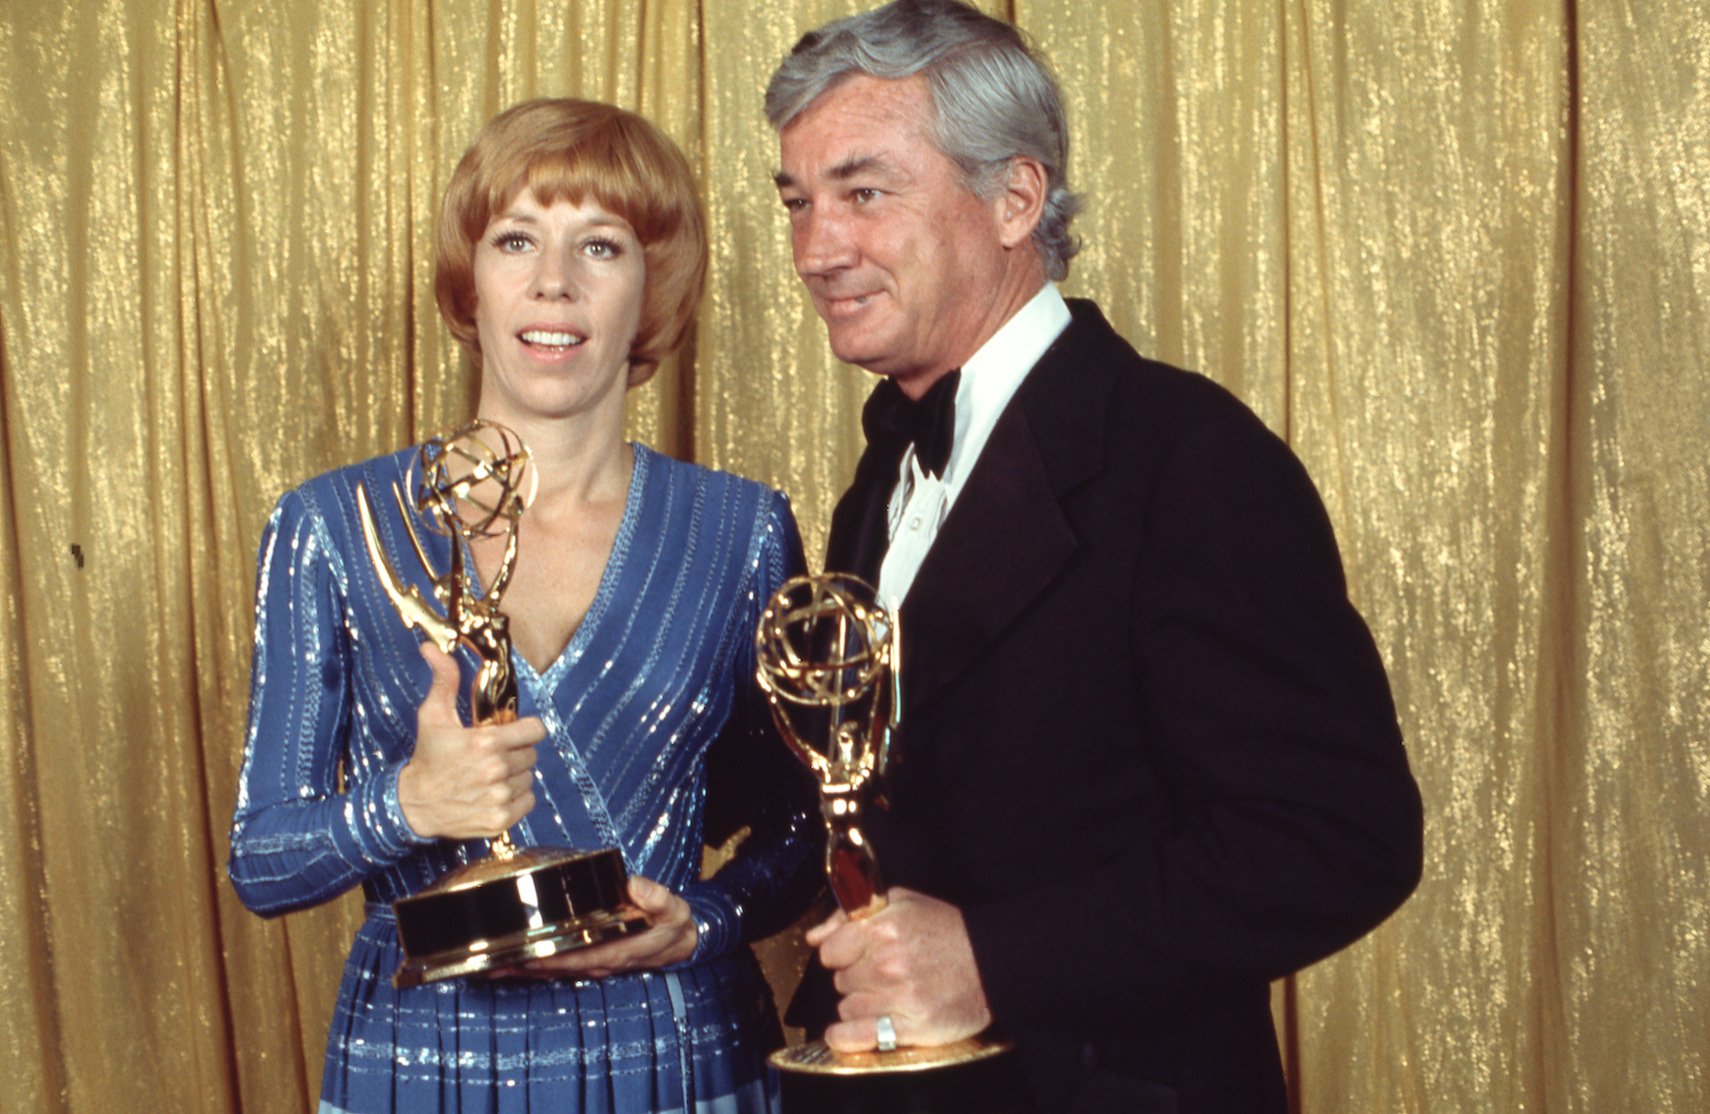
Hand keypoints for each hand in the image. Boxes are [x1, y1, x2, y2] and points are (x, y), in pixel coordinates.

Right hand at [398, 642, 544, 839]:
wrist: (413, 804)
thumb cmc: (427, 757)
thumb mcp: (433, 716)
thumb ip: (444, 680)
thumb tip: (432, 647)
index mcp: (486, 742)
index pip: (535, 730)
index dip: (526, 730)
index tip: (513, 733)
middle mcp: (497, 770)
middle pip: (532, 754)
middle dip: (517, 752)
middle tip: (494, 756)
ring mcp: (499, 796)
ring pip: (529, 778)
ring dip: (516, 775)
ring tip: (491, 775)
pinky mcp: (501, 819)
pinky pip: (528, 802)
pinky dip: (517, 798)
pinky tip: (494, 793)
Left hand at [502, 876, 698, 978]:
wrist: (677, 941)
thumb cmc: (671, 923)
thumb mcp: (673, 908)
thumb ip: (657, 897)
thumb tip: (634, 885)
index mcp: (615, 951)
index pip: (576, 957)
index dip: (549, 957)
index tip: (524, 953)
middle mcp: (598, 963)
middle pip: (554, 968)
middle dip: (522, 966)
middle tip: (490, 961)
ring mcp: (591, 965)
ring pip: (550, 971)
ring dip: (520, 970)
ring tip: (489, 965)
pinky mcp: (587, 961)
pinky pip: (555, 967)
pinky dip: (531, 966)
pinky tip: (511, 961)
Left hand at [807, 887, 992, 1051]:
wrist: (992, 962)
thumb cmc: (946, 931)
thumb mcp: (901, 904)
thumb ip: (850, 917)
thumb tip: (813, 937)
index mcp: (881, 928)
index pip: (830, 951)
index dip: (842, 953)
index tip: (855, 955)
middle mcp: (886, 962)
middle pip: (841, 980)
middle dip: (856, 977)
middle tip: (882, 974)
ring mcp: (898, 996)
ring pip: (848, 1007)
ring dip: (860, 1004)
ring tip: (886, 996)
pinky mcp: (912, 1026)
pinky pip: (859, 1035)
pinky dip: (846, 1036)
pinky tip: (841, 1034)